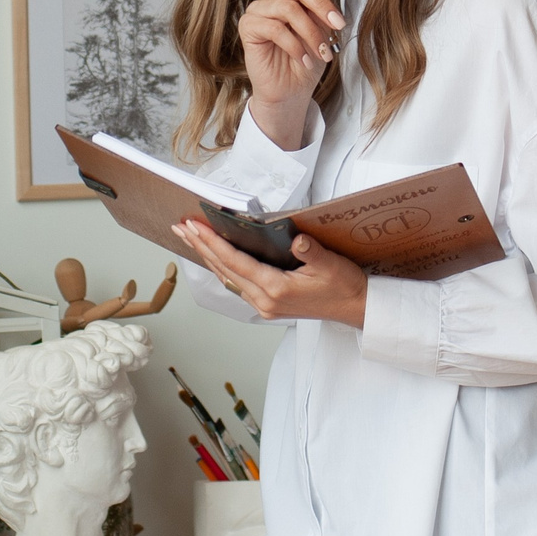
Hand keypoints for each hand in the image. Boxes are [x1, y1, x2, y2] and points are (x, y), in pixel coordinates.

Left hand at [175, 218, 366, 328]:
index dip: (212, 243)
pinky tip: (213, 255)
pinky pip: (236, 282)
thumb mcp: (332, 265)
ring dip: (207, 255)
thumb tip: (297, 238)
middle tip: (180, 227)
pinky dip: (221, 265)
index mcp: (276, 289)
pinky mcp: (266, 304)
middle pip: (224, 269)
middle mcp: (264, 300)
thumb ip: (313, 252)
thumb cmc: (344, 286)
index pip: (235, 261)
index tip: (195, 226)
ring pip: (226, 276)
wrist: (355, 309)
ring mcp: (263, 304)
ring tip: (189, 237)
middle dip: (200, 246)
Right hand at [239, 0, 343, 150]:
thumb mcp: (324, 26)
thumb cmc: (309, 57)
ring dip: (311, 33)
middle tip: (338, 28)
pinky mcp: (249, 26)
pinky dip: (296, 44)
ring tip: (320, 53)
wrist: (292, 91)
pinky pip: (276, 26)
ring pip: (289, 8)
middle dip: (322, 5)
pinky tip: (303, 59)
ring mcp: (258, 9)